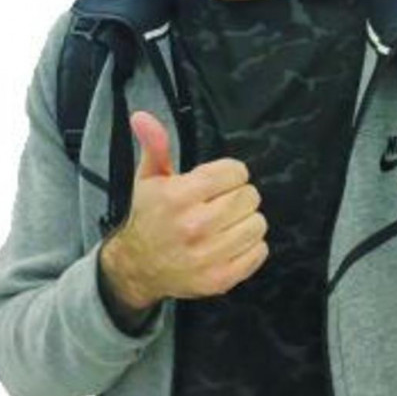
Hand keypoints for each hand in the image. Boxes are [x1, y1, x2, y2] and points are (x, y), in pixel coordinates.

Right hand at [100, 111, 268, 308]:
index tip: (217, 182)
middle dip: (238, 196)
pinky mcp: (220, 279)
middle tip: (221, 203)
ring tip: (225, 223)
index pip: (235, 172)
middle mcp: (194, 226)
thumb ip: (154, 145)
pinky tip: (229, 243)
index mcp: (177, 197)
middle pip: (249, 197)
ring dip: (246, 221)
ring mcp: (208, 256)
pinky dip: (250, 246)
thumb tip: (142, 116)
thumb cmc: (149, 217)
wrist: (137, 268)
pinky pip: (259, 252)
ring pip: (258, 224)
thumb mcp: (149, 178)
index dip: (230, 174)